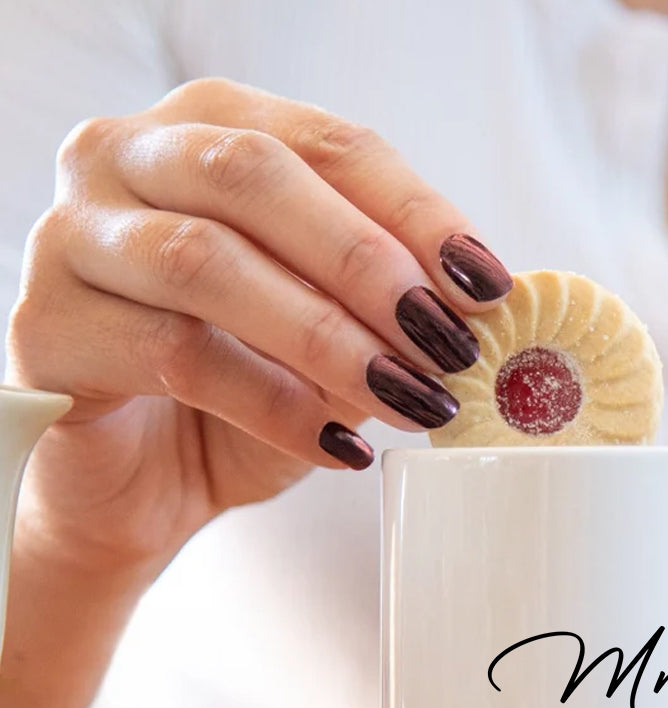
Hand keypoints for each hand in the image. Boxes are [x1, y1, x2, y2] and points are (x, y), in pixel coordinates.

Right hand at [5, 77, 511, 571]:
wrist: (140, 483)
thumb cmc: (241, 392)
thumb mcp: (334, 336)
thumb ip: (391, 303)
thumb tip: (484, 302)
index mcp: (210, 131)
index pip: (328, 143)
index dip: (418, 213)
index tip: (488, 285)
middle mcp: (127, 157)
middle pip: (257, 177)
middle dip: (370, 265)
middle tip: (448, 343)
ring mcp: (73, 236)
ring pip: (208, 262)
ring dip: (330, 338)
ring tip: (410, 399)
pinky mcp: (46, 327)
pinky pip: (175, 355)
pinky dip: (275, 404)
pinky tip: (339, 446)